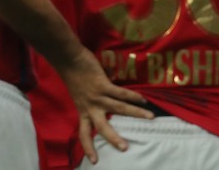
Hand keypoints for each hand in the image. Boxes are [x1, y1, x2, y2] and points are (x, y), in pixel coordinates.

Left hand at [57, 47, 152, 163]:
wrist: (69, 59)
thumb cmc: (74, 75)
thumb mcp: (78, 95)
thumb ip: (89, 103)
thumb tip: (104, 107)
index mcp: (82, 111)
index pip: (83, 134)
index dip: (88, 147)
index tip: (95, 161)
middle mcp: (90, 107)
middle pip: (102, 127)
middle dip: (114, 138)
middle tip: (125, 148)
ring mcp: (97, 96)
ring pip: (118, 108)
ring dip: (135, 114)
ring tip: (149, 118)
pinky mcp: (102, 84)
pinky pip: (120, 93)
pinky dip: (133, 96)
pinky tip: (143, 100)